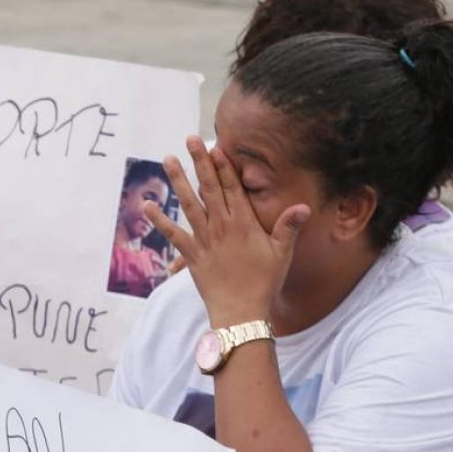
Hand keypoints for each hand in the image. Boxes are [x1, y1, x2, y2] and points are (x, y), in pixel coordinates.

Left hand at [144, 135, 309, 327]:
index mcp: (244, 224)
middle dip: (200, 162)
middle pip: (209, 188)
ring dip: (178, 181)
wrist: (241, 312)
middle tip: (190, 139)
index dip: (224, 166)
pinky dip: (160, 220)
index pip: (232, 188)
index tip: (216, 146)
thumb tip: (304, 207)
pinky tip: (148, 205)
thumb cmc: (264, 283)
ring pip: (189, 204)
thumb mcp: (282, 254)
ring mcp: (204, 240)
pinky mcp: (192, 255)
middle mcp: (222, 227)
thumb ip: (289, 227)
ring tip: (167, 159)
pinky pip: (173, 234)